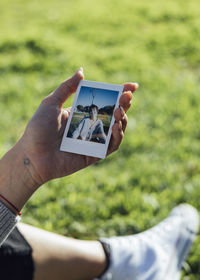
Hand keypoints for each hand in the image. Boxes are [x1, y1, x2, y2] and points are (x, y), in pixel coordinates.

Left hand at [19, 68, 138, 185]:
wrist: (32, 155)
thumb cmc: (38, 129)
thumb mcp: (51, 103)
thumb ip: (67, 88)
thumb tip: (82, 71)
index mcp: (81, 113)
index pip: (104, 101)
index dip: (120, 93)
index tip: (132, 86)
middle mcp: (90, 126)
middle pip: (114, 114)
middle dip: (124, 104)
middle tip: (127, 96)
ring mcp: (93, 141)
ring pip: (117, 130)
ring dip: (122, 119)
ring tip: (117, 111)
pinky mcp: (94, 155)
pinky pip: (112, 146)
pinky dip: (117, 136)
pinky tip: (115, 126)